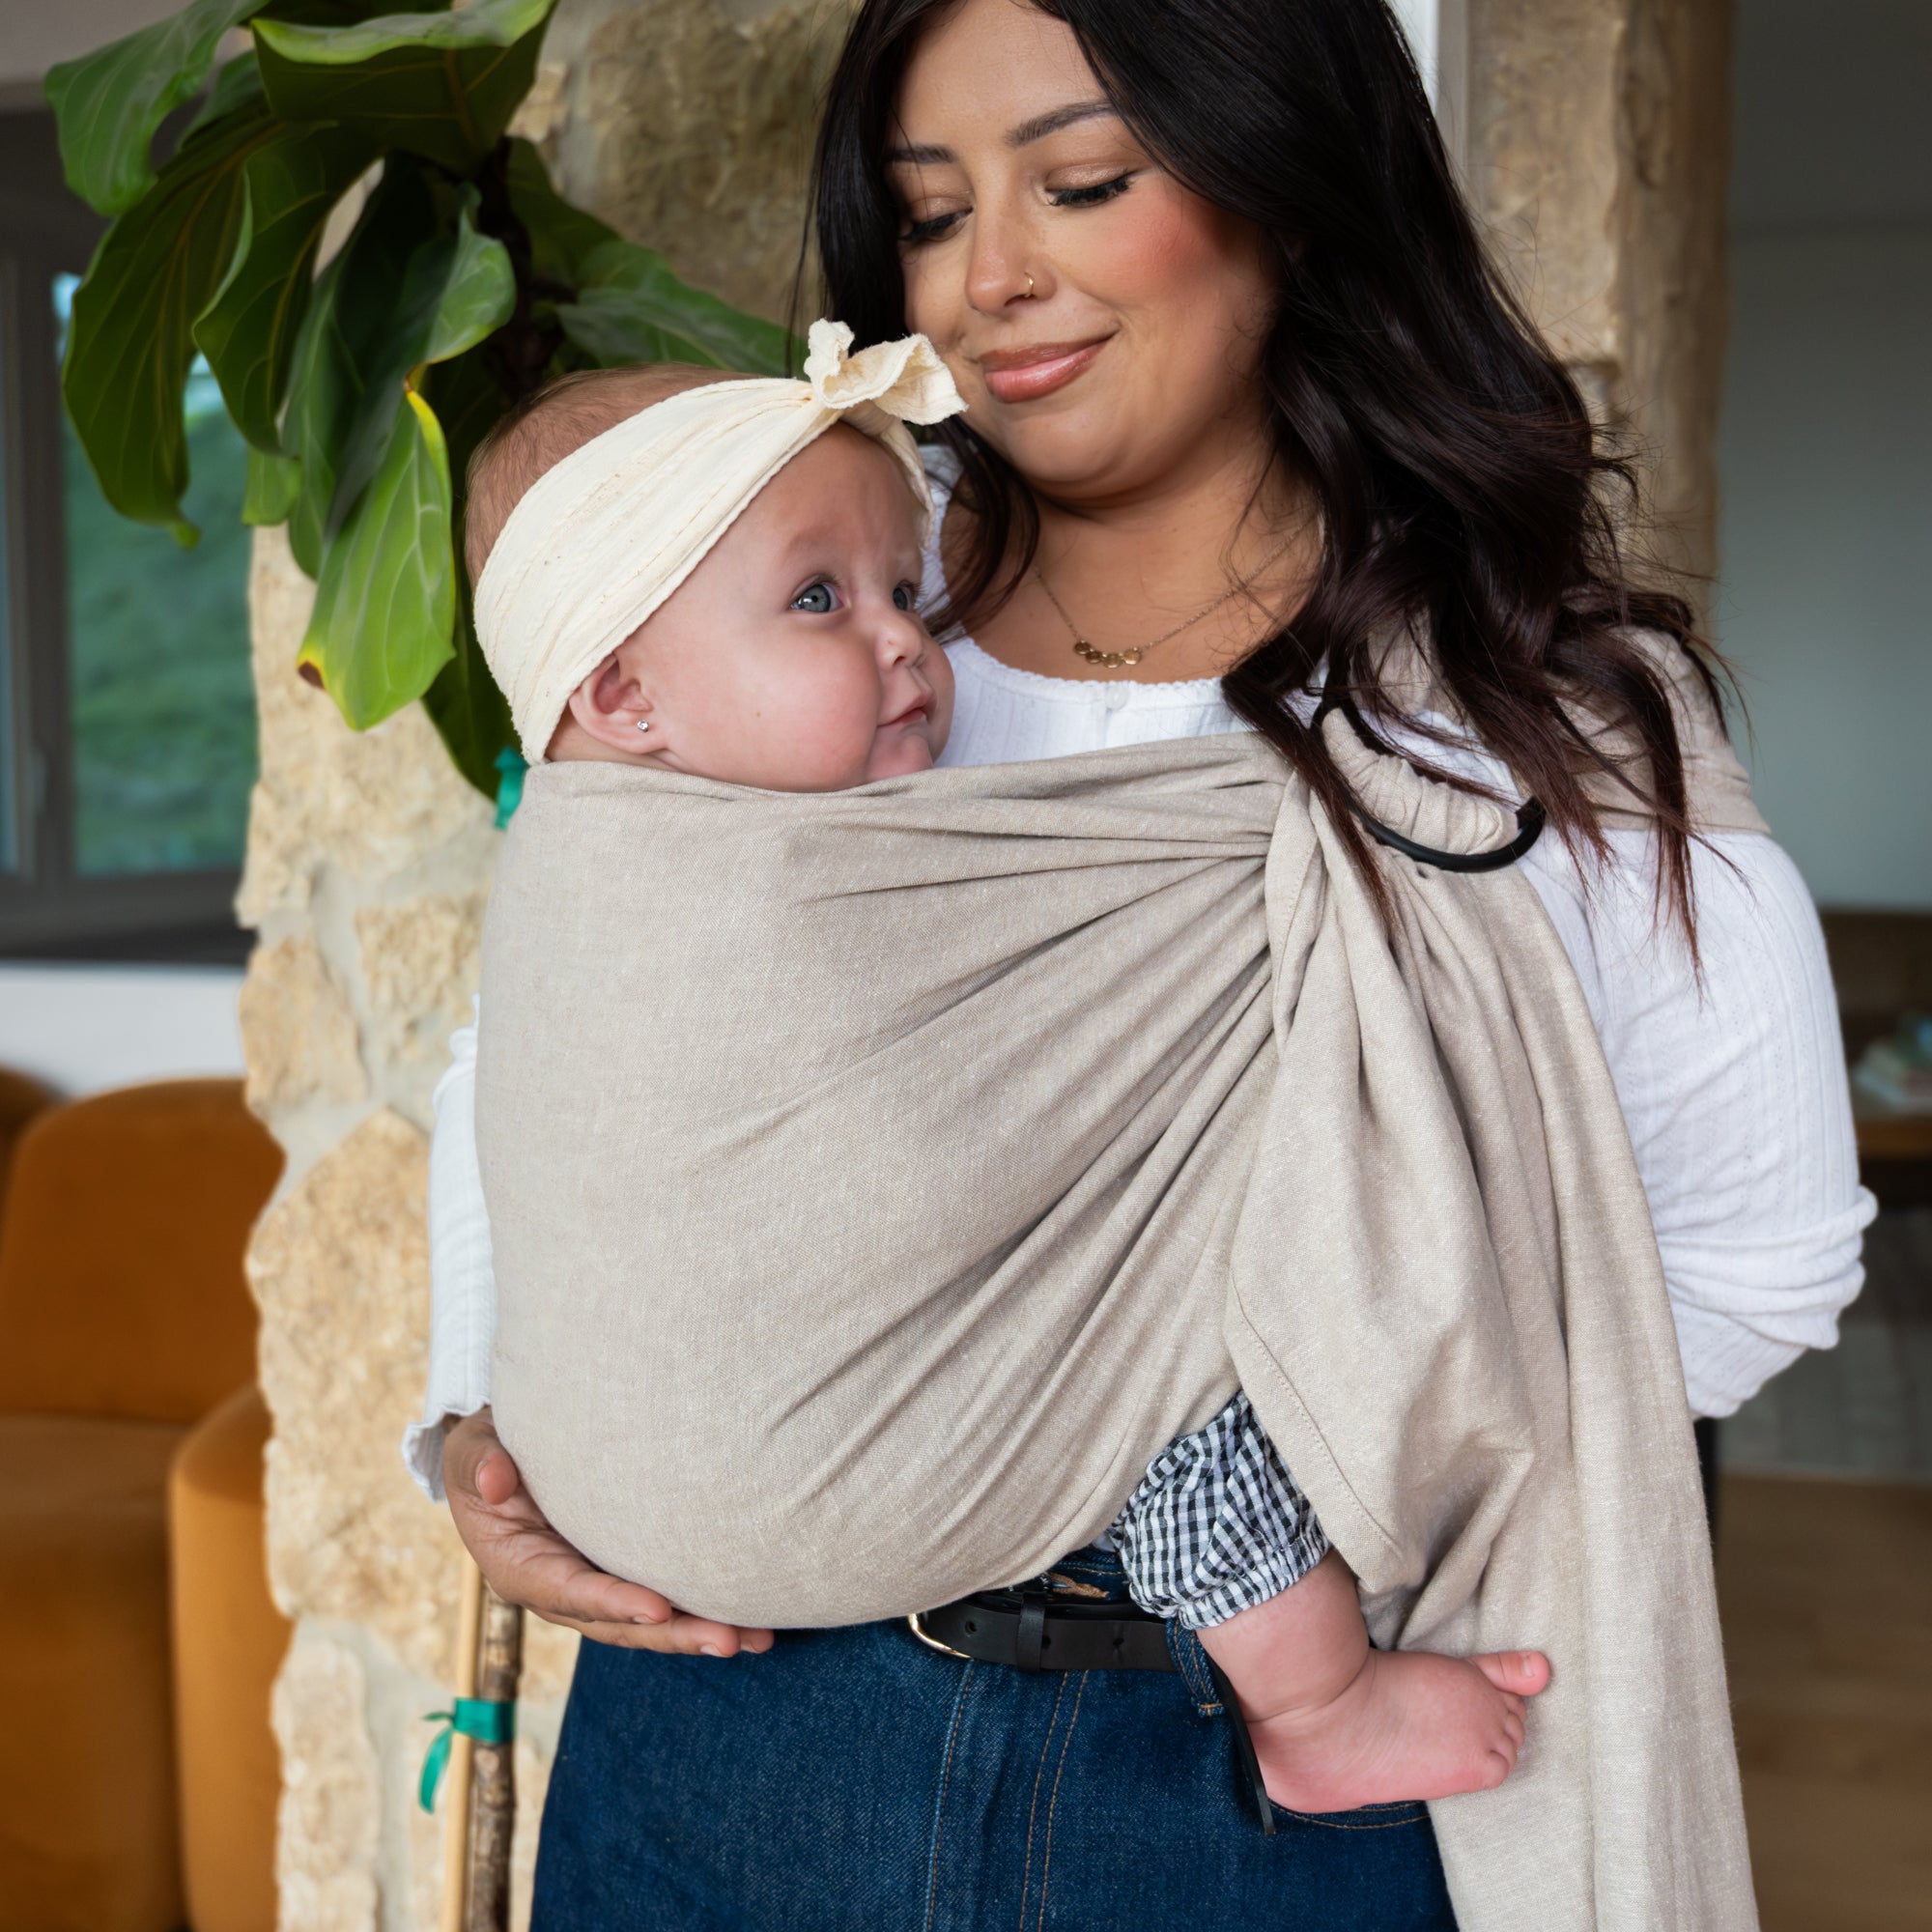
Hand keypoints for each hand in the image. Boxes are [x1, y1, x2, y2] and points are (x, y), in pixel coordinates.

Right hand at [441, 1408, 773, 1655]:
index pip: (567, 1592)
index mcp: (520, 1569)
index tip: (657, 1606)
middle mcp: (560, 1590)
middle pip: (619, 1623)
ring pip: (648, 1621)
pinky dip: (702, 1609)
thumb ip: (479, 1463)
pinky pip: (662, 1599)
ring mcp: (594, 1586)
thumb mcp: (470, 1449)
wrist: (506, 1455)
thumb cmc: (488, 1450)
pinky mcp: (621, 1574)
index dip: (611, 1602)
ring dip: (700, 1631)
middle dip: (674, 1634)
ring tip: (756, 1638)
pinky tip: (752, 1619)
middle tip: (729, 1639)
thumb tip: (493, 1480)